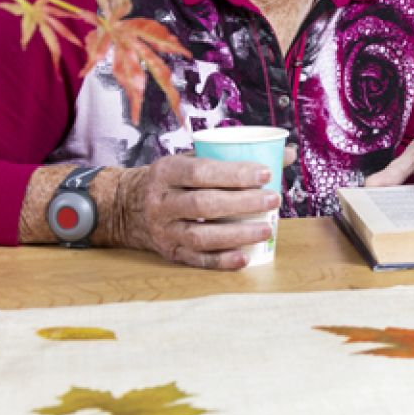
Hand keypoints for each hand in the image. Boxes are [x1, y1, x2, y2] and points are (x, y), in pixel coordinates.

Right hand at [109, 155, 281, 270]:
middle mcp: (161, 202)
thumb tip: (287, 154)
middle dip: (242, 203)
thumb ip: (234, 157)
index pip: (200, 172)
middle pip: (203, 204)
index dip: (234, 173)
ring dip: (237, 234)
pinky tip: (245, 258)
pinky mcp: (170, 252)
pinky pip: (196, 259)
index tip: (266, 173)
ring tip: (266, 230)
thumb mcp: (192, 160)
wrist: (126, 206)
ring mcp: (163, 230)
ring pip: (200, 235)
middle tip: (273, 200)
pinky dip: (222, 261)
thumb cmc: (174, 181)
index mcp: (166, 171)